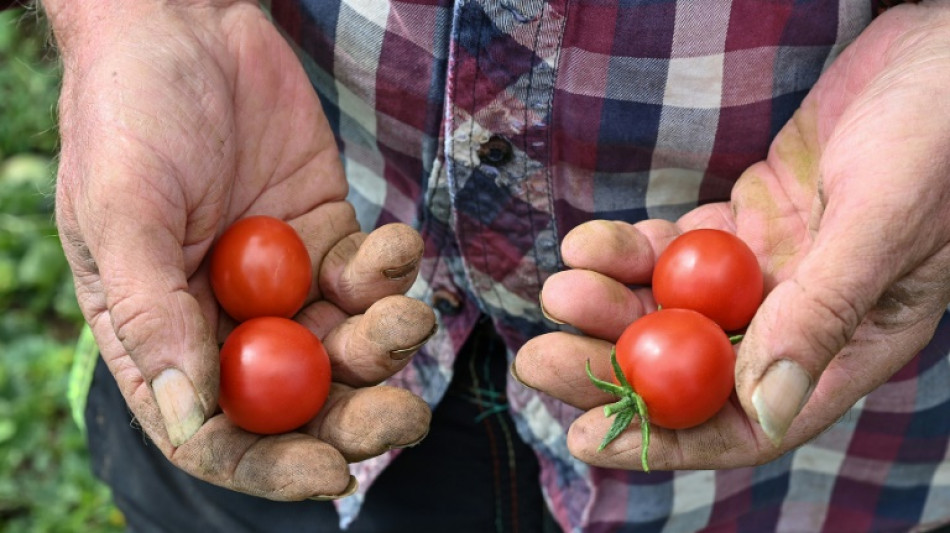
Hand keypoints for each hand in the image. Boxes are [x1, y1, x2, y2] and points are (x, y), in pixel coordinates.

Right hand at [51, 1, 433, 498]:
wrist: (184, 24)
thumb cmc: (129, 111)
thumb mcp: (122, 210)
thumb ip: (149, 314)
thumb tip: (190, 418)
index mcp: (161, 334)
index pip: (217, 432)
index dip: (274, 465)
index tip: (335, 475)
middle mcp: (225, 319)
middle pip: (297, 402)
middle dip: (353, 417)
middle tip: (404, 417)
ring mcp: (282, 280)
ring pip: (346, 344)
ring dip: (385, 341)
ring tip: (406, 313)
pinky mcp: (327, 235)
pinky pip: (370, 275)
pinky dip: (391, 270)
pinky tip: (397, 243)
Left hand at [515, 3, 949, 469]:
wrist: (944, 48)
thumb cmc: (940, 131)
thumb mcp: (886, 221)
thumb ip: (824, 311)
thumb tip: (762, 407)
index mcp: (852, 345)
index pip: (750, 420)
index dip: (666, 438)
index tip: (585, 437)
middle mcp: (804, 316)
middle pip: (694, 366)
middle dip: (613, 367)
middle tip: (540, 358)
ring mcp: (772, 268)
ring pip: (674, 306)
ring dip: (611, 303)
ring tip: (559, 290)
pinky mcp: (749, 220)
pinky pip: (676, 248)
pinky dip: (630, 248)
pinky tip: (587, 244)